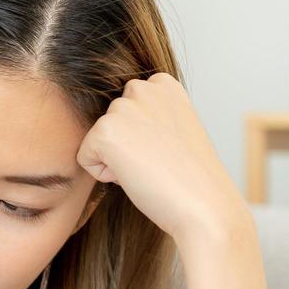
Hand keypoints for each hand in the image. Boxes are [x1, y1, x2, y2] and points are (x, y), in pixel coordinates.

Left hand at [75, 72, 247, 245]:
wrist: (203, 204)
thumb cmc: (191, 177)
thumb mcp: (175, 130)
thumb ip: (150, 118)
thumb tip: (124, 128)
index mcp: (162, 84)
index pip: (127, 111)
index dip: (142, 138)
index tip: (168, 150)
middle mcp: (142, 88)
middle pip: (110, 123)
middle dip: (126, 146)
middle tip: (158, 162)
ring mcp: (123, 107)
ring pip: (98, 140)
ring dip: (116, 160)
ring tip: (150, 168)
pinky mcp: (105, 131)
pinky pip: (85, 158)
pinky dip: (104, 175)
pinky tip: (136, 176)